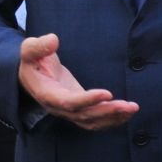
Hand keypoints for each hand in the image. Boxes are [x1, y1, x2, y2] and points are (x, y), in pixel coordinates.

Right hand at [19, 34, 138, 130]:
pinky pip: (95, 119)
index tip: (108, 93)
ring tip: (132, 108)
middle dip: (108, 112)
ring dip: (114, 117)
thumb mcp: (29, 50)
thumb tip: (53, 40)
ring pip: (92, 121)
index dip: (88, 100)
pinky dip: (112, 119)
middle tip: (130, 106)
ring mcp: (70, 111)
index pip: (69, 102)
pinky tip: (127, 112)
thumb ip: (38, 46)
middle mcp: (59, 107)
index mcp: (48, 95)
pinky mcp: (79, 109)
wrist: (32, 75)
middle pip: (85, 115)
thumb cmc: (32, 61)